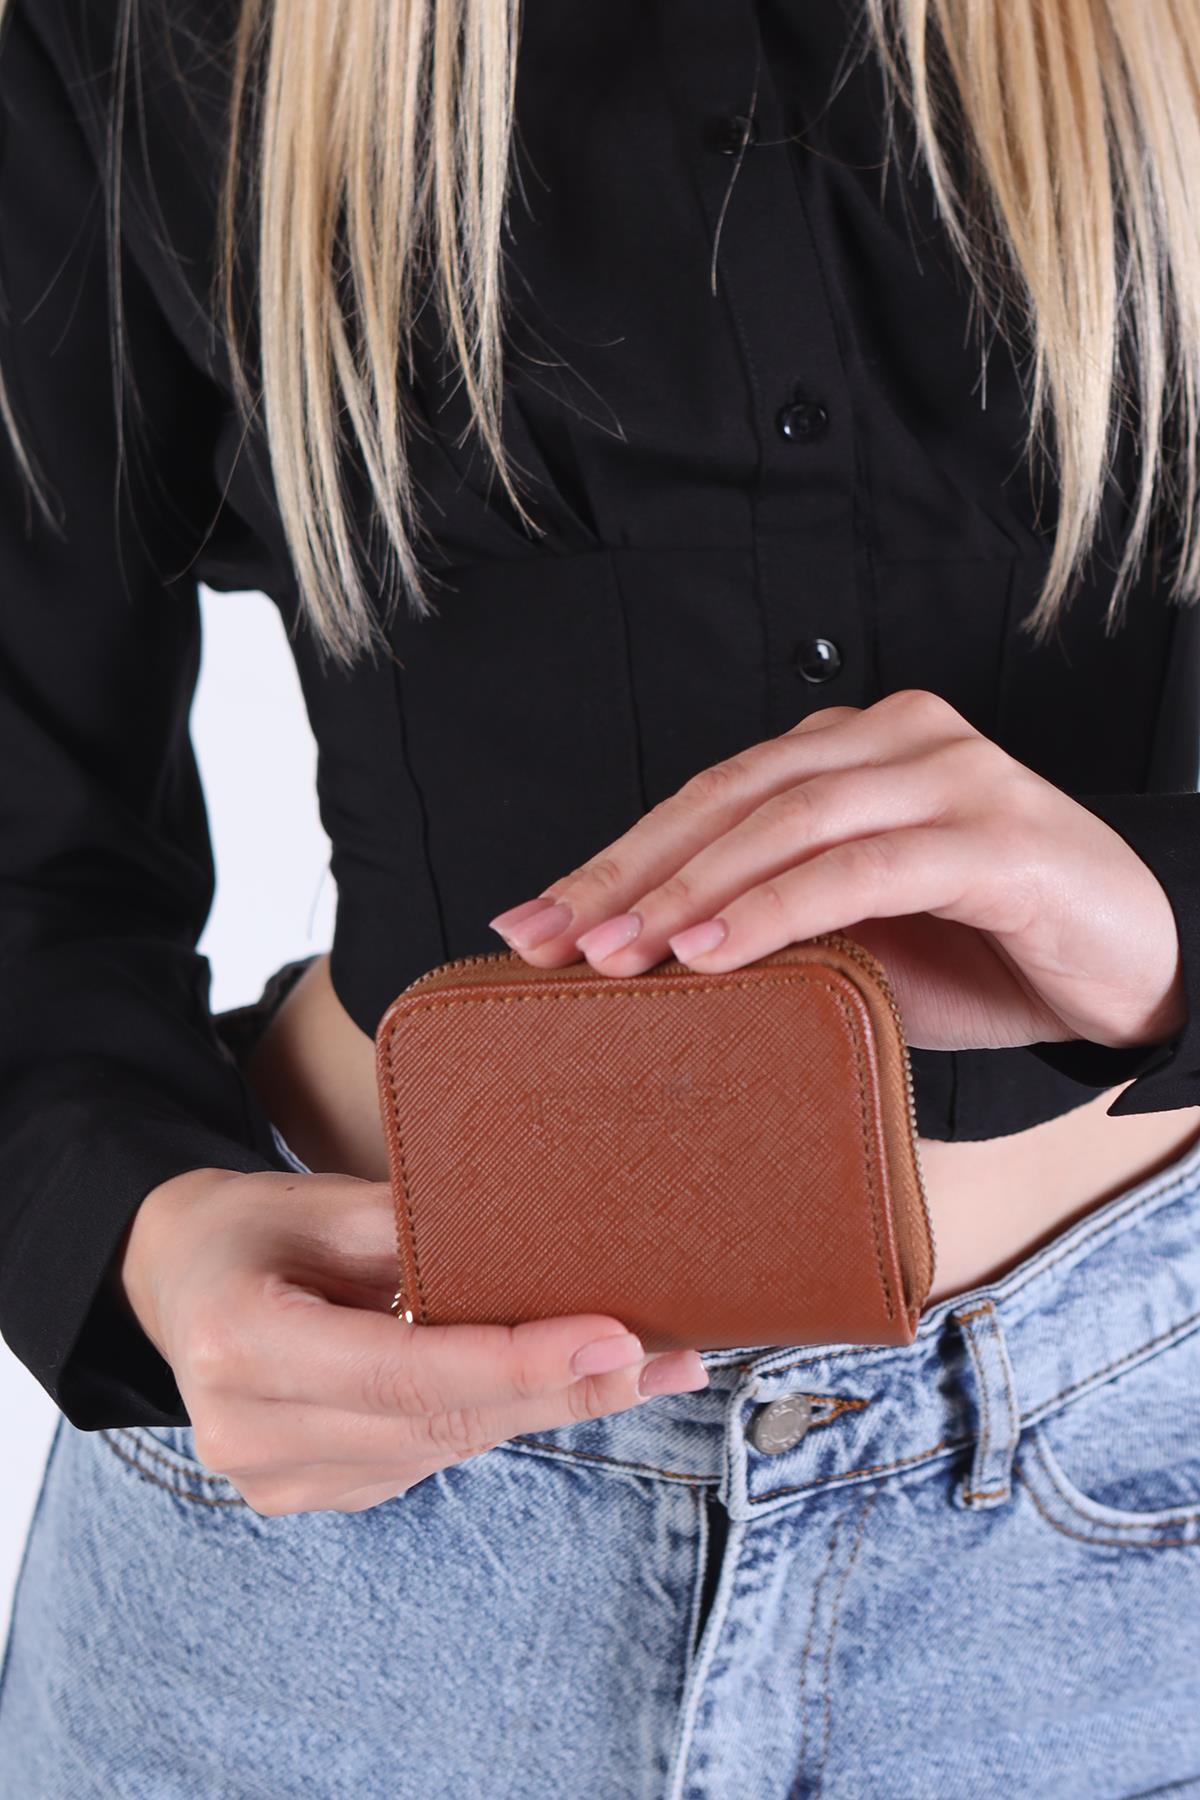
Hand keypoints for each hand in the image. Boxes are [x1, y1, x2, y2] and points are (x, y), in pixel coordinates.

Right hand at [113, 1165, 706, 1516]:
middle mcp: (248, 1429)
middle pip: (440, 1421)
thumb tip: (547, 1246)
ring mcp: (274, 1477)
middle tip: (671, 1357)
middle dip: (565, 1390)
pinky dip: (494, 1418)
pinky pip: (426, 1458)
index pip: (405, 1370)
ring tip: (646, 1365)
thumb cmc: (254, 1227)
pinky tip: (557, 1384)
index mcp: (241, 1342)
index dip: (517, 1362)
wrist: (177, 1282)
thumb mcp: (323, 1201)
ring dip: (547, 1407)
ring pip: (444, 1447)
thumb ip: (419, 1230)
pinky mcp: (306, 1493)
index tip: (615, 1339)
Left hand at [487, 689, 1185, 1055]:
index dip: (614, 858)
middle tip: (544, 938)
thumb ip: (768, 928)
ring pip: (784, 822)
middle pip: (727, 798)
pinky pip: (860, 867)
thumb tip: (640, 969)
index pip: (708, 798)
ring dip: (687, 892)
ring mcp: (945, 775)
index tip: (529, 922)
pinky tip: (709, 952)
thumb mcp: (856, 942)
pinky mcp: (991, 834)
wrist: (1140, 962)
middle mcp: (891, 740)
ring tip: (614, 954)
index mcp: (848, 753)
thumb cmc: (987, 949)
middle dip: (625, 874)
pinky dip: (775, 907)